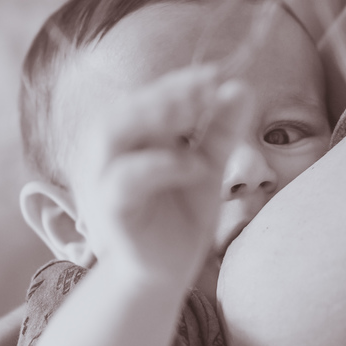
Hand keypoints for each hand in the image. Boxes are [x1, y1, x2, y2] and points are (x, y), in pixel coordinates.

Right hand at [80, 65, 251, 288]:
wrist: (164, 272)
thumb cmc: (179, 216)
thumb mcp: (207, 166)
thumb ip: (220, 130)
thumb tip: (240, 87)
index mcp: (131, 137)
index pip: (148, 98)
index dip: (179, 82)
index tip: (216, 74)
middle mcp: (110, 153)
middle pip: (124, 109)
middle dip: (163, 94)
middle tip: (204, 88)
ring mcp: (104, 179)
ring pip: (111, 135)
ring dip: (152, 118)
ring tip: (194, 113)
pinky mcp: (110, 209)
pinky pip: (124, 181)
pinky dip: (158, 166)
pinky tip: (195, 165)